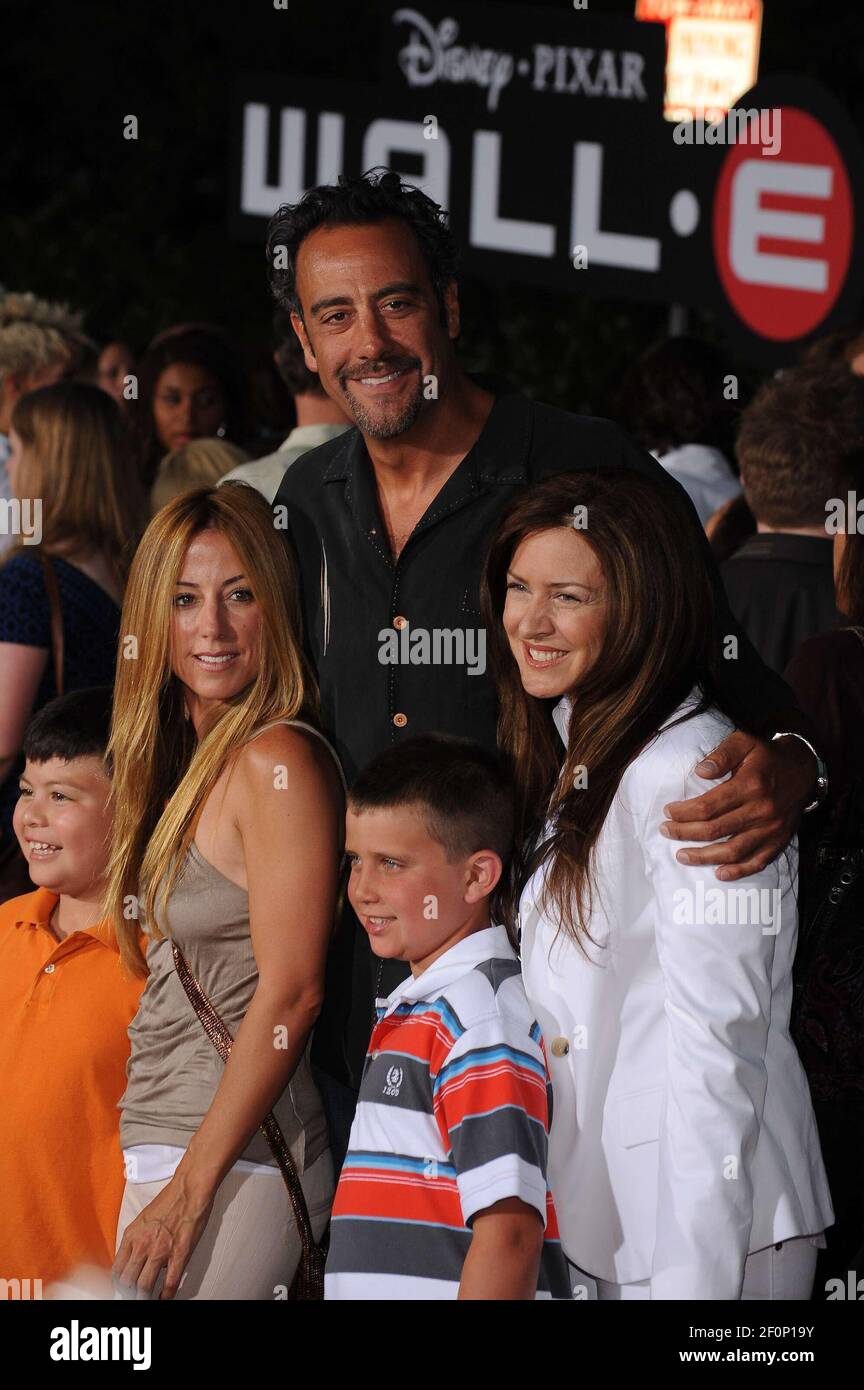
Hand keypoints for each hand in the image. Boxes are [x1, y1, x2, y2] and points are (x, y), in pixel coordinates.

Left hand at [113, 1170, 214, 1299]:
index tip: (123, 1289)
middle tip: (133, 1297)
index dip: (118, 1284)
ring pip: (144, 1286)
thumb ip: (138, 1239)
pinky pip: (170, 1282)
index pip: (117, 1269)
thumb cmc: (170, 1199)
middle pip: (127, 1281)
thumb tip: (138, 1258)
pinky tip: (165, 1298)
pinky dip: (166, 1295)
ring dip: (144, 1297)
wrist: (189, 1188)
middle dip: (129, 1294)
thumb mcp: (144, 1219)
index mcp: (132, 1235)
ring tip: (147, 1300)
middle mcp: (142, 1244)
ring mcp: (160, 1250)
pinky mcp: (179, 1253)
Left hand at [660, 730, 814, 880]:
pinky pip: (758, 861)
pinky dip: (739, 871)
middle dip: (685, 833)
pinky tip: (719, 873)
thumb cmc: (767, 755)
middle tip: (666, 831)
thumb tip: (700, 771)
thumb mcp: (745, 742)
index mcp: (750, 785)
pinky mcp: (779, 840)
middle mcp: (761, 810)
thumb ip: (722, 754)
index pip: (708, 806)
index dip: (684, 812)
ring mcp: (771, 828)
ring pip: (733, 851)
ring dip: (705, 857)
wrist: (804, 769)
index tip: (668, 812)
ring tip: (682, 856)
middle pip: (716, 830)